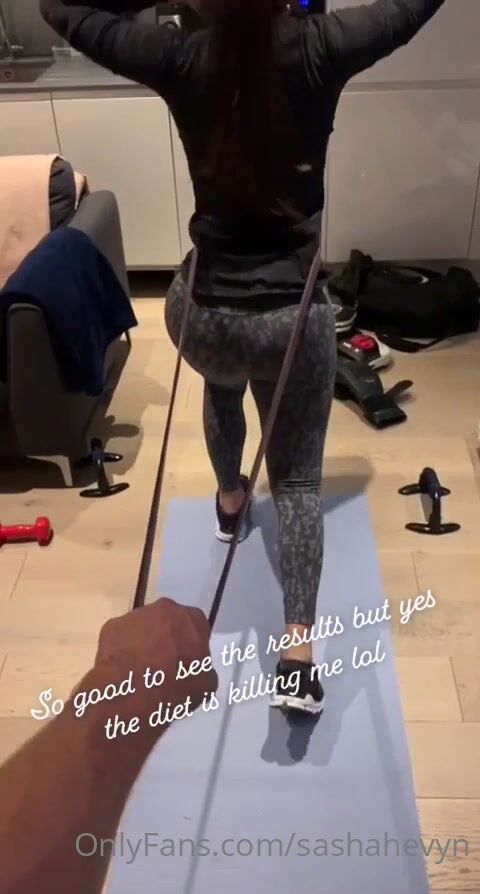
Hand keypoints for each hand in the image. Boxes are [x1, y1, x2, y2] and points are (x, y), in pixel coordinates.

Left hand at [71, 599, 216, 741]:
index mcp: (192, 618)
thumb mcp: (206, 685)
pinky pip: (120, 638)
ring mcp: (135, 615)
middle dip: (166, 639)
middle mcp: (165, 608)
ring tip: (140, 671)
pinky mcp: (112, 626)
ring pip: (142, 628)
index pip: (196, 627)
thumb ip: (203, 669)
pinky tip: (123, 671)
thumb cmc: (176, 687)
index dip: (191, 645)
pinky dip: (122, 650)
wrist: (133, 694)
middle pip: (168, 622)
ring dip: (143, 643)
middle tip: (163, 665)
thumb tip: (196, 671)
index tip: (186, 662)